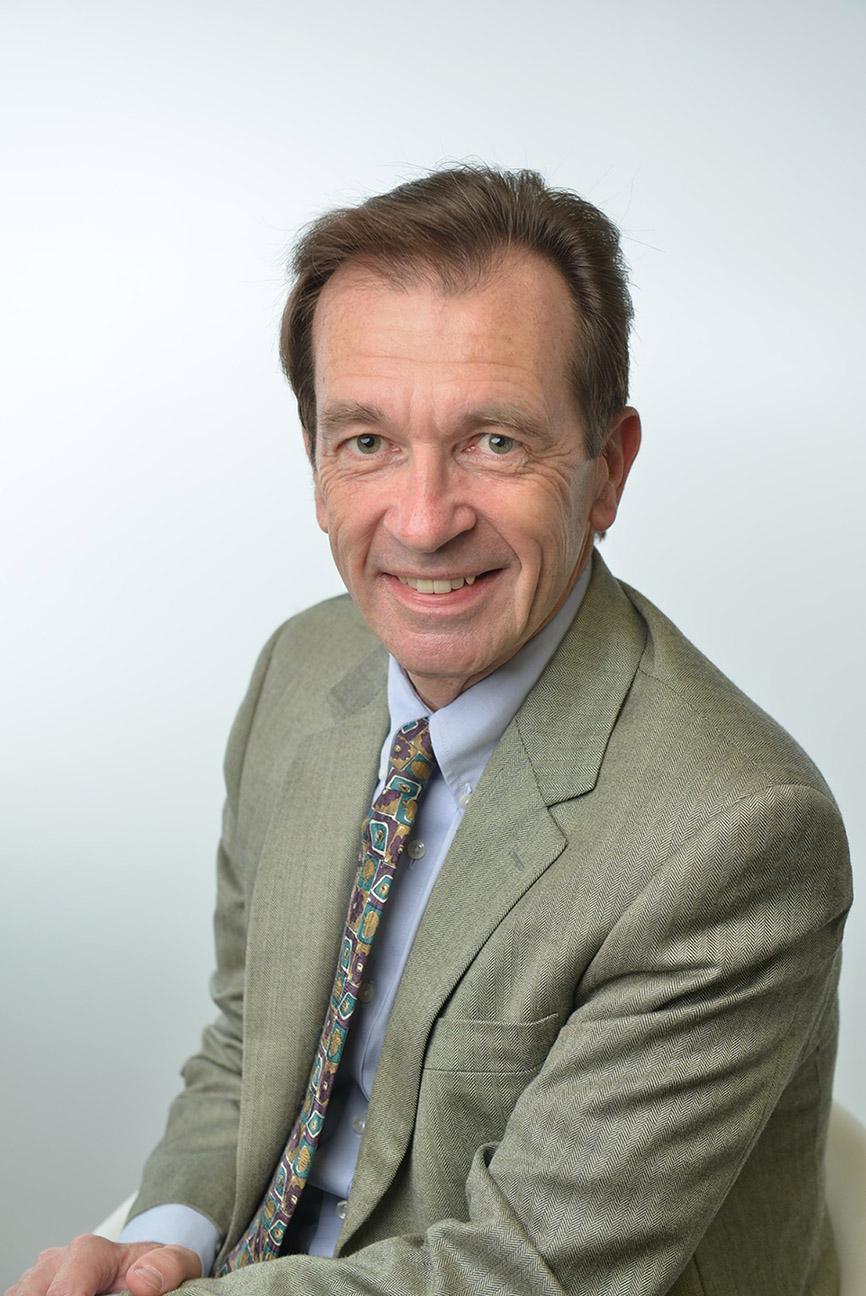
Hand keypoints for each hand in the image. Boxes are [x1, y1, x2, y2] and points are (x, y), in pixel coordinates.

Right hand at [6, 1237, 201, 1295]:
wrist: (142, 1265)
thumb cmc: (156, 1266)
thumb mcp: (176, 1261)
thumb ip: (167, 1266)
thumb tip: (140, 1281)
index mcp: (91, 1252)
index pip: (66, 1287)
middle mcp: (57, 1261)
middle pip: (33, 1292)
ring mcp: (40, 1277)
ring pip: (19, 1294)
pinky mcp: (32, 1290)